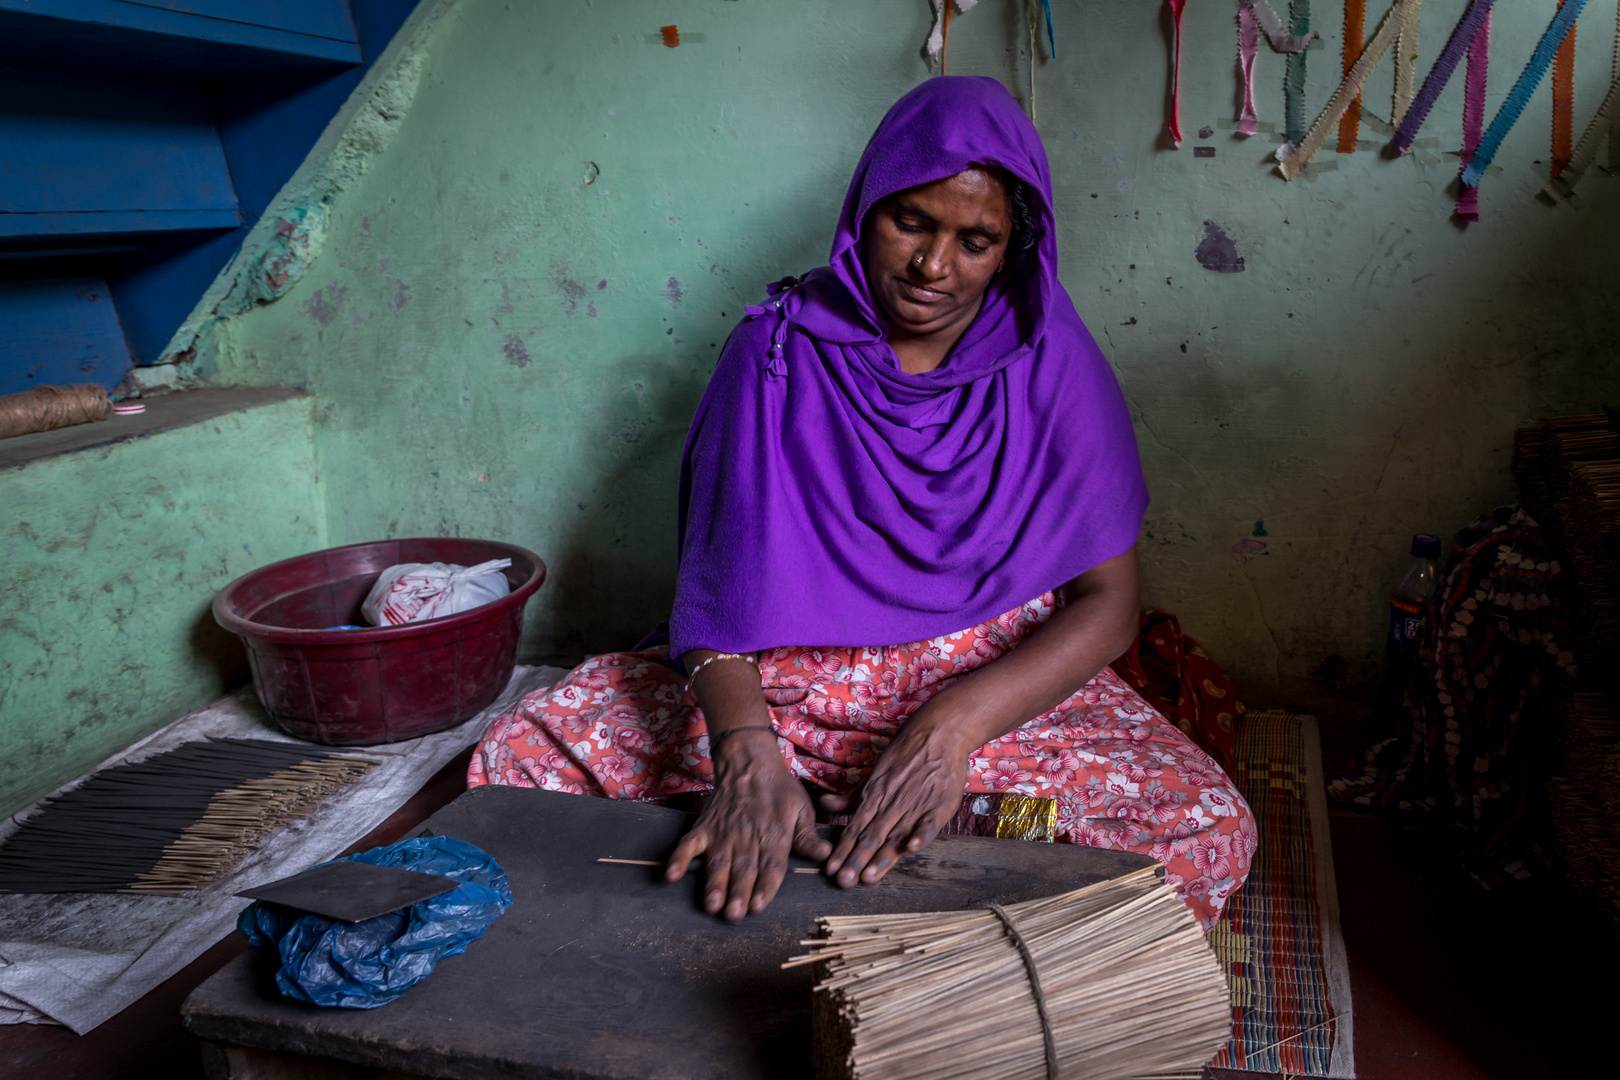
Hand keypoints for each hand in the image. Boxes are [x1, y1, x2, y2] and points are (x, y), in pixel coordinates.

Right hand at [665, 733, 832, 919]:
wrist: (749, 761)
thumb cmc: (779, 789)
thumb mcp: (801, 809)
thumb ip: (808, 837)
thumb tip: (825, 856)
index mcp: (774, 834)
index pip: (771, 865)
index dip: (765, 887)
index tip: (758, 906)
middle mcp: (748, 836)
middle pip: (743, 869)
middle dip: (738, 893)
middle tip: (734, 915)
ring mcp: (723, 833)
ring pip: (718, 862)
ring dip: (714, 884)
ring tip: (711, 905)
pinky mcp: (705, 828)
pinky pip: (689, 845)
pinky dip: (679, 859)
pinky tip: (671, 876)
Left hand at [822, 709, 972, 887]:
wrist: (938, 734)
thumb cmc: (905, 756)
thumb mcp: (874, 775)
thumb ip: (852, 796)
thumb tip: (824, 804)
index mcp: (875, 797)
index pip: (855, 828)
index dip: (843, 850)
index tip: (831, 871)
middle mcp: (892, 804)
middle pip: (872, 836)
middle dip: (856, 860)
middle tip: (844, 882)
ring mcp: (915, 804)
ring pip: (895, 834)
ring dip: (882, 856)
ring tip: (869, 877)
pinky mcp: (939, 804)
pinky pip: (928, 822)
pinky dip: (920, 835)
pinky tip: (912, 849)